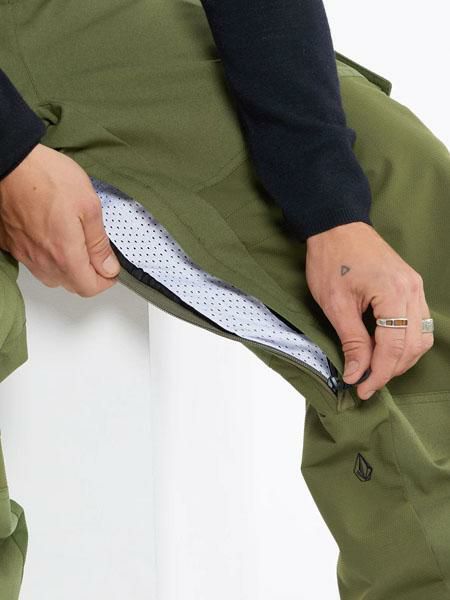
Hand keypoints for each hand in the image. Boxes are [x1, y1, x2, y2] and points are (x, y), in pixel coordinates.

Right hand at [0, 143, 119, 296]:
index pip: (89, 288)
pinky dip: (48, 257)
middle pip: (71, 284)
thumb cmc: (47, 177)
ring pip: (52, 275)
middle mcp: (42, 260)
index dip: (105, 280)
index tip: (111, 267)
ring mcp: (24, 253)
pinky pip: (34, 262)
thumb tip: (108, 267)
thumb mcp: (89, 206)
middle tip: (96, 252)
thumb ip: (99, 243)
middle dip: (88, 275)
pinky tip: (53, 236)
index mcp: (65, 254)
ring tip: (76, 243)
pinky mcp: (11, 245)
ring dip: (68, 267)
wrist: (11, 162)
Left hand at [305, 221, 433, 399]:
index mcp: (394, 293)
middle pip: (414, 346)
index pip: (394, 347)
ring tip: (374, 369)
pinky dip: (404, 342)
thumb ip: (351, 341)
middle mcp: (413, 290)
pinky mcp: (411, 286)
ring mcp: (416, 287)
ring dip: (400, 359)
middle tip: (365, 383)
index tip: (361, 390)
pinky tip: (384, 349)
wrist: (336, 226)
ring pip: (421, 337)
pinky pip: (418, 323)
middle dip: (390, 370)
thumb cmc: (331, 259)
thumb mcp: (335, 304)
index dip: (378, 374)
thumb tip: (356, 374)